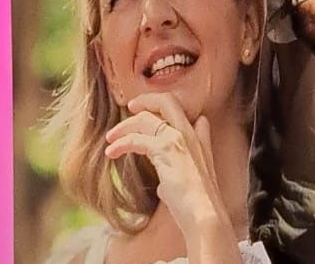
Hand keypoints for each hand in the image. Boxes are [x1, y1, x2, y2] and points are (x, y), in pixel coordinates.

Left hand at [105, 93, 239, 260]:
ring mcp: (179, 139)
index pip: (182, 111)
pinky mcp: (165, 149)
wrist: (204, 215)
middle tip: (130, 107)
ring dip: (124, 127)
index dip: (162, 109)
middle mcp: (191, 133)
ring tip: (110, 139)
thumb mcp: (190, 187)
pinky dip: (120, 143)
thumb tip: (163, 183)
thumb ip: (177, 179)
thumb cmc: (198, 205)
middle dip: (145, 100)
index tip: (147, 114)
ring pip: (146, 118)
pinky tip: (111, 152)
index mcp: (200, 139)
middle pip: (167, 101)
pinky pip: (136, 138)